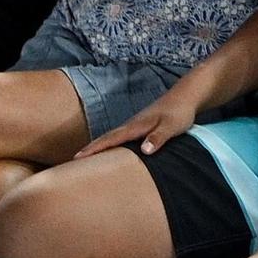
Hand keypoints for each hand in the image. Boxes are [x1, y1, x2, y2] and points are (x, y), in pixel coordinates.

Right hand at [77, 90, 198, 156]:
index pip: (110, 139)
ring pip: (111, 138)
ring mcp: (134, 126)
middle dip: (89, 149)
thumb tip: (144, 151)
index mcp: (135, 126)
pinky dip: (109, 144)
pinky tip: (108, 151)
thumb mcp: (171, 127)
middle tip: (73, 161)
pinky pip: (119, 138)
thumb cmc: (179, 112)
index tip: (77, 157)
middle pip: (106, 138)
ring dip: (97, 147)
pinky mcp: (139, 127)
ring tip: (84, 159)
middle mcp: (131, 125)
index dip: (94, 149)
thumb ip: (158, 137)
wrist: (185, 97)